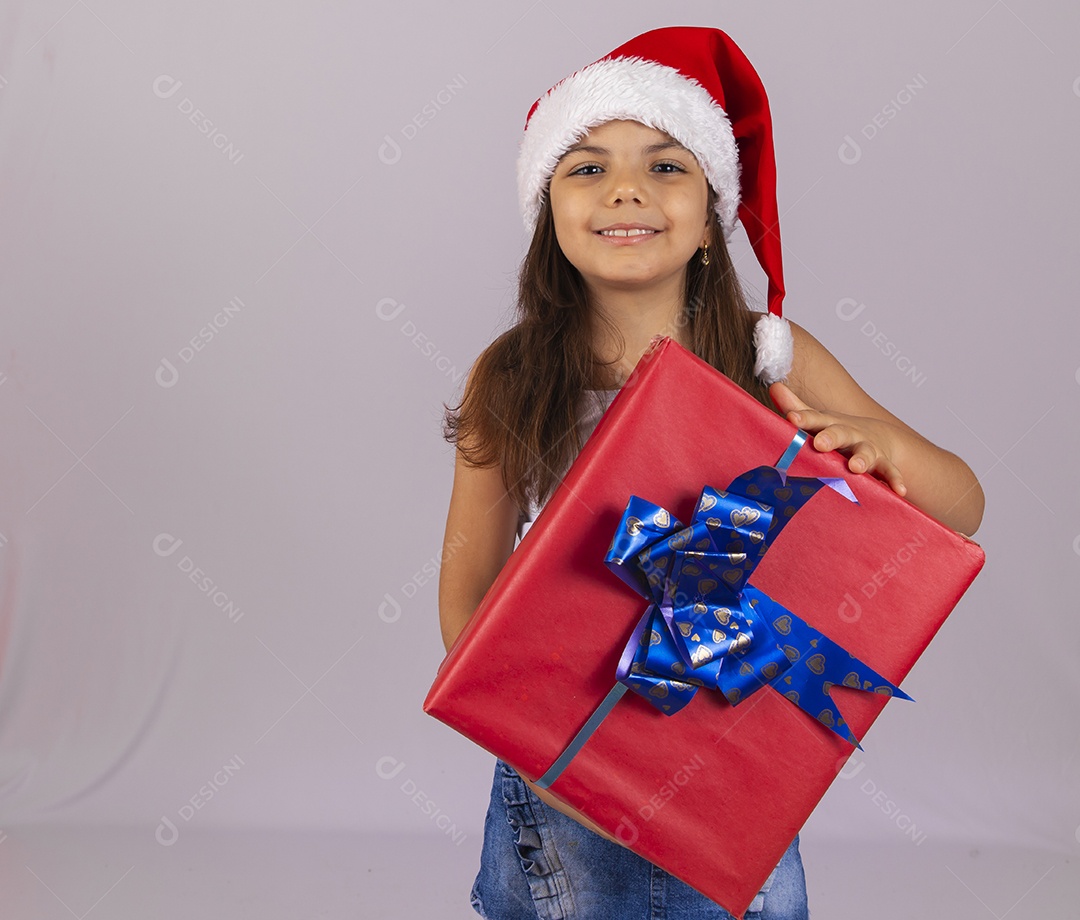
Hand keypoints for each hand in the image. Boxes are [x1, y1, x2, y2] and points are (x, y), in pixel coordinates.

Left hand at [769, 382, 906, 496]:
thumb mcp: (819, 421)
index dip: (804, 418)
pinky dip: (895, 480)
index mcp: (830, 424)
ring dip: (862, 459)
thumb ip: (797, 408)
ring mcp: (868, 449)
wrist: (879, 437)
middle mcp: (850, 434)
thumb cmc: (838, 432)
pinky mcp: (884, 465)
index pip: (815, 419)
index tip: (792, 419)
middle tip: (820, 443)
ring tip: (856, 467)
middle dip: (831, 437)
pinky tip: (899, 491)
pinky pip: (891, 473)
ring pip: (866, 453)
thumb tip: (775, 386)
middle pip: (841, 433)